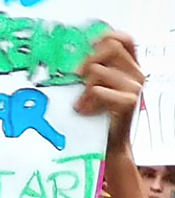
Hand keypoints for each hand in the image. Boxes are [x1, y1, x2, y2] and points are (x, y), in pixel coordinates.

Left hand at [76, 32, 144, 152]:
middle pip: (110, 49)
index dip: (105, 38)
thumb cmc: (99, 119)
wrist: (110, 147)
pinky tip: (83, 111)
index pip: (124, 40)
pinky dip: (84, 101)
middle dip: (88, 60)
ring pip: (98, 71)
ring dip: (83, 88)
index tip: (88, 47)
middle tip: (76, 77)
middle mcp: (136, 75)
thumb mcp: (95, 91)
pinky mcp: (128, 102)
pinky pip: (97, 90)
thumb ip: (92, 73)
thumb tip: (74, 60)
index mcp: (131, 69)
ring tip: (81, 104)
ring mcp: (134, 87)